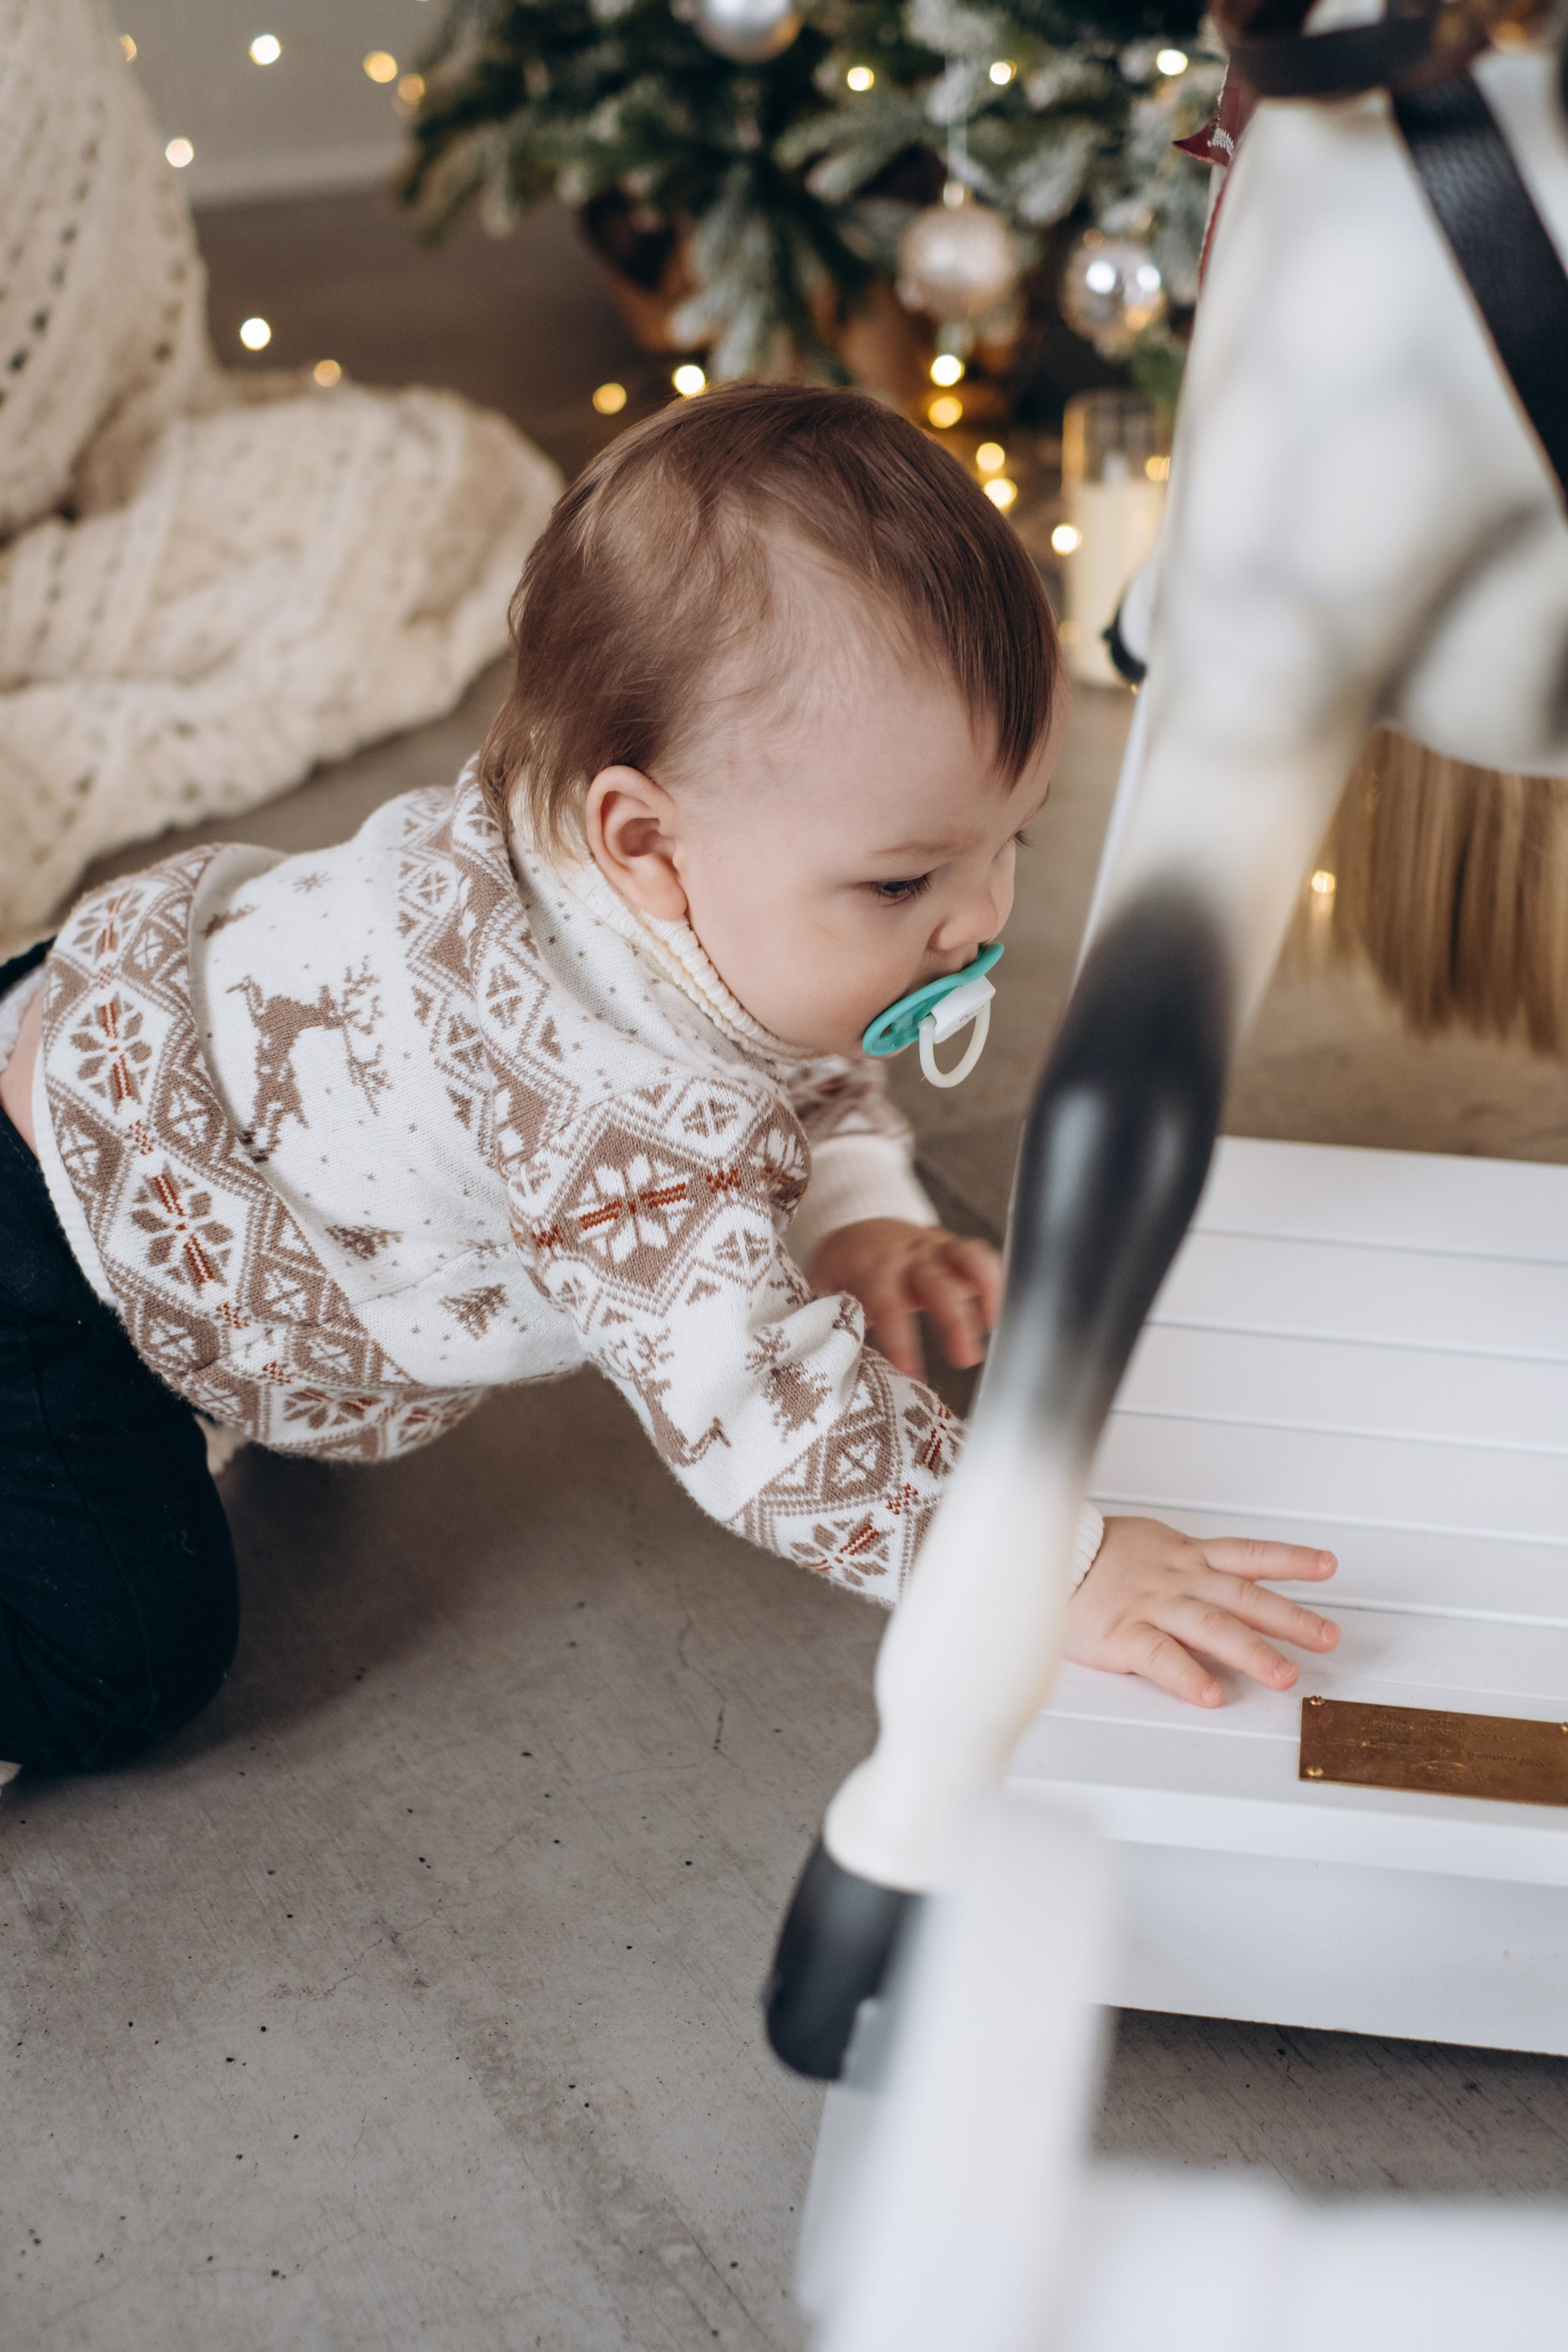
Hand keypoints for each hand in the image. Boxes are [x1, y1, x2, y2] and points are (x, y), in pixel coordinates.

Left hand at [808, 1218, 1001, 1379]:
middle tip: (966, 1359)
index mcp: (869, 1268)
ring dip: (985, 1292)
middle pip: (935, 1281)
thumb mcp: (824, 1290)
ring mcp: (933, 1248)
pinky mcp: (953, 1250)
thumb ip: (830, 1318)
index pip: (887, 1303)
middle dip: (954, 1320)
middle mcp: (906, 1255)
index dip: (901, 1339)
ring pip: (965, 1259)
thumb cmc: (842, 1272)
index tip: (910, 1374)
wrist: (858, 1231)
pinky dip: (995, 1281)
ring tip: (994, 1329)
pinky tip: (999, 1315)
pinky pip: (980, 1256)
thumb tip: (828, 1357)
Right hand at [1065, 1516, 1338, 1706]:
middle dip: (1290, 1617)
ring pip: (1211, 1626)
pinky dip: (1186, 1675)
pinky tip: (1209, 1694)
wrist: (1046, 1557)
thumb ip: (1193, 1569)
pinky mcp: (1123, 1633)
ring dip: (1251, 1650)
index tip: (1328, 1565)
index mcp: (1187, 1556)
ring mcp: (1153, 1605)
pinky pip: (1160, 1656)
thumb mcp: (1153, 1548)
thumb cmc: (1099, 1559)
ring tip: (1283, 1675)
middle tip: (1327, 1637)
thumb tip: (1234, 1592)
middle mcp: (1179, 1578)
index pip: (1248, 1554)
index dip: (1290, 1559)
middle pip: (1243, 1596)